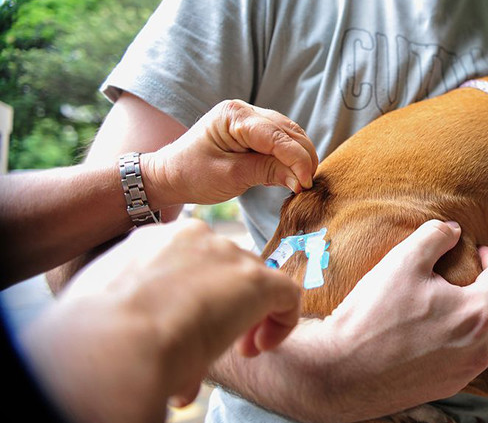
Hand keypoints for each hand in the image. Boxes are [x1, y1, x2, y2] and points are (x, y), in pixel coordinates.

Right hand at [22, 219, 300, 422]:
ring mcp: (228, 255)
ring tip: (239, 350)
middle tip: (215, 343)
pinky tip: (258, 348)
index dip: (198, 294)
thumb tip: (162, 339)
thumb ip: (146, 313)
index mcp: (153, 240)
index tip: (188, 326)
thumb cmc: (99, 335)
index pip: (192, 260)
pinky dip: (282, 322)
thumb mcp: (117, 311)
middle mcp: (194, 238)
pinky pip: (288, 296)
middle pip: (227, 269)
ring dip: (251, 317)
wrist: (114, 341)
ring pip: (256, 282)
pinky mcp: (257, 280)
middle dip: (226, 306)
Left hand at [145, 99, 318, 206]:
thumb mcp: (230, 176)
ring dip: (300, 156)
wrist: (170, 174)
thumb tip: (301, 180)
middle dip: (303, 157)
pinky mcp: (254, 130)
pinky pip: (281, 139)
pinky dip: (290, 156)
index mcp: (234, 116)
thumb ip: (267, 172)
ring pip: (289, 134)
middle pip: (288, 131)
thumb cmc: (192, 174)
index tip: (306, 183)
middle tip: (308, 185)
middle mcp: (245, 110)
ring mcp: (250, 117)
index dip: (297, 159)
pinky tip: (291, 173)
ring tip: (302, 181)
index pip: (277, 136)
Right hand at [316, 220, 487, 417]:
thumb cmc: (373, 314)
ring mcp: (465, 373)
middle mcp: (480, 348)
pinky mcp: (447, 388)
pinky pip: (467, 360)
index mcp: (477, 314)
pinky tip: (430, 333)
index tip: (474, 252)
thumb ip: (435, 237)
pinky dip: (459, 343)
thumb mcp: (403, 260)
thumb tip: (454, 230)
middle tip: (464, 281)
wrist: (340, 370)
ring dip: (477, 321)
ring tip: (447, 307)